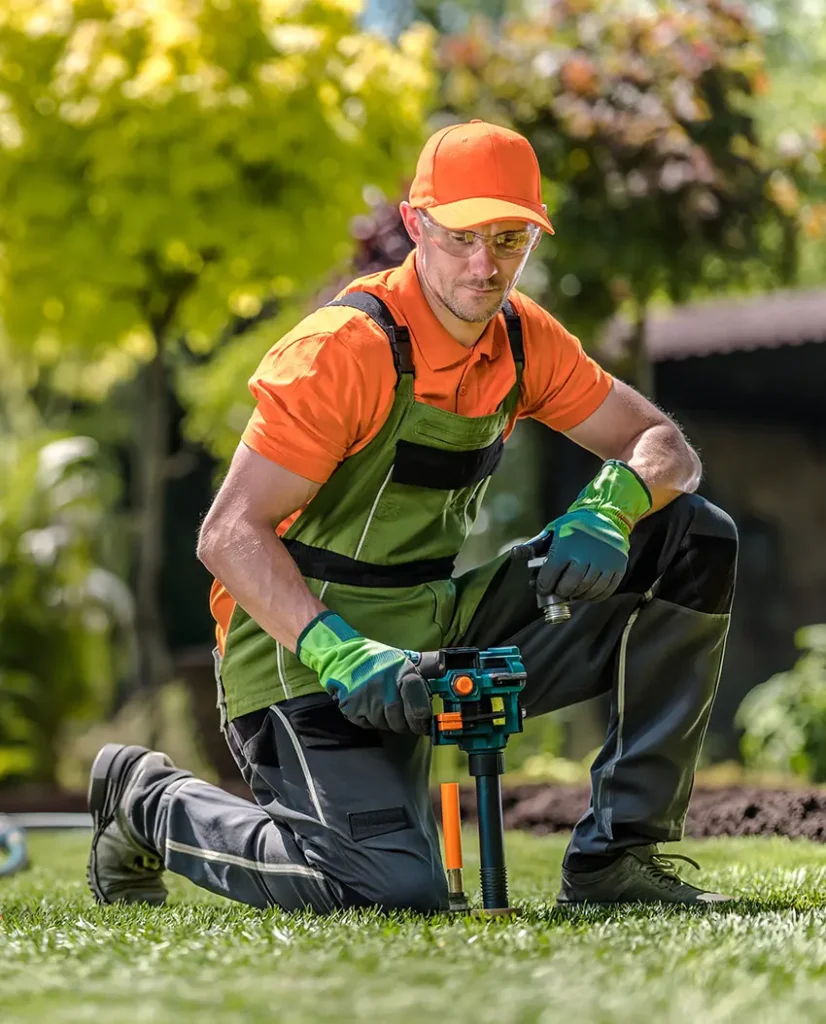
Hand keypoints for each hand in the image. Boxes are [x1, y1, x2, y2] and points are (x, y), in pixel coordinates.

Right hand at [296, 612, 431, 734]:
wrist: (344, 654)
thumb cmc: (377, 658)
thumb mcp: (402, 659)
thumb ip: (421, 671)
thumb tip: (443, 672)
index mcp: (403, 672)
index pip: (419, 706)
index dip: (422, 718)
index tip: (423, 722)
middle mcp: (386, 686)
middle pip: (401, 721)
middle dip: (406, 725)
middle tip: (407, 722)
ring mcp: (368, 698)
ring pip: (385, 725)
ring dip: (388, 723)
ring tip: (385, 709)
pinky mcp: (352, 706)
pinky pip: (367, 724)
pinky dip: (370, 721)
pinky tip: (370, 707)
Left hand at [512, 460, 651, 603]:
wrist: (606, 515)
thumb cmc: (574, 526)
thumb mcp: (552, 531)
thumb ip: (533, 546)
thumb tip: (513, 554)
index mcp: (566, 546)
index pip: (550, 575)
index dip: (543, 586)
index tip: (543, 588)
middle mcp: (586, 555)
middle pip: (570, 585)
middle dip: (560, 592)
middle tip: (558, 591)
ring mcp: (605, 562)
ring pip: (588, 590)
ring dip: (578, 595)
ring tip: (572, 591)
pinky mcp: (618, 567)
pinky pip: (605, 590)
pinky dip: (595, 596)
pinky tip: (588, 592)